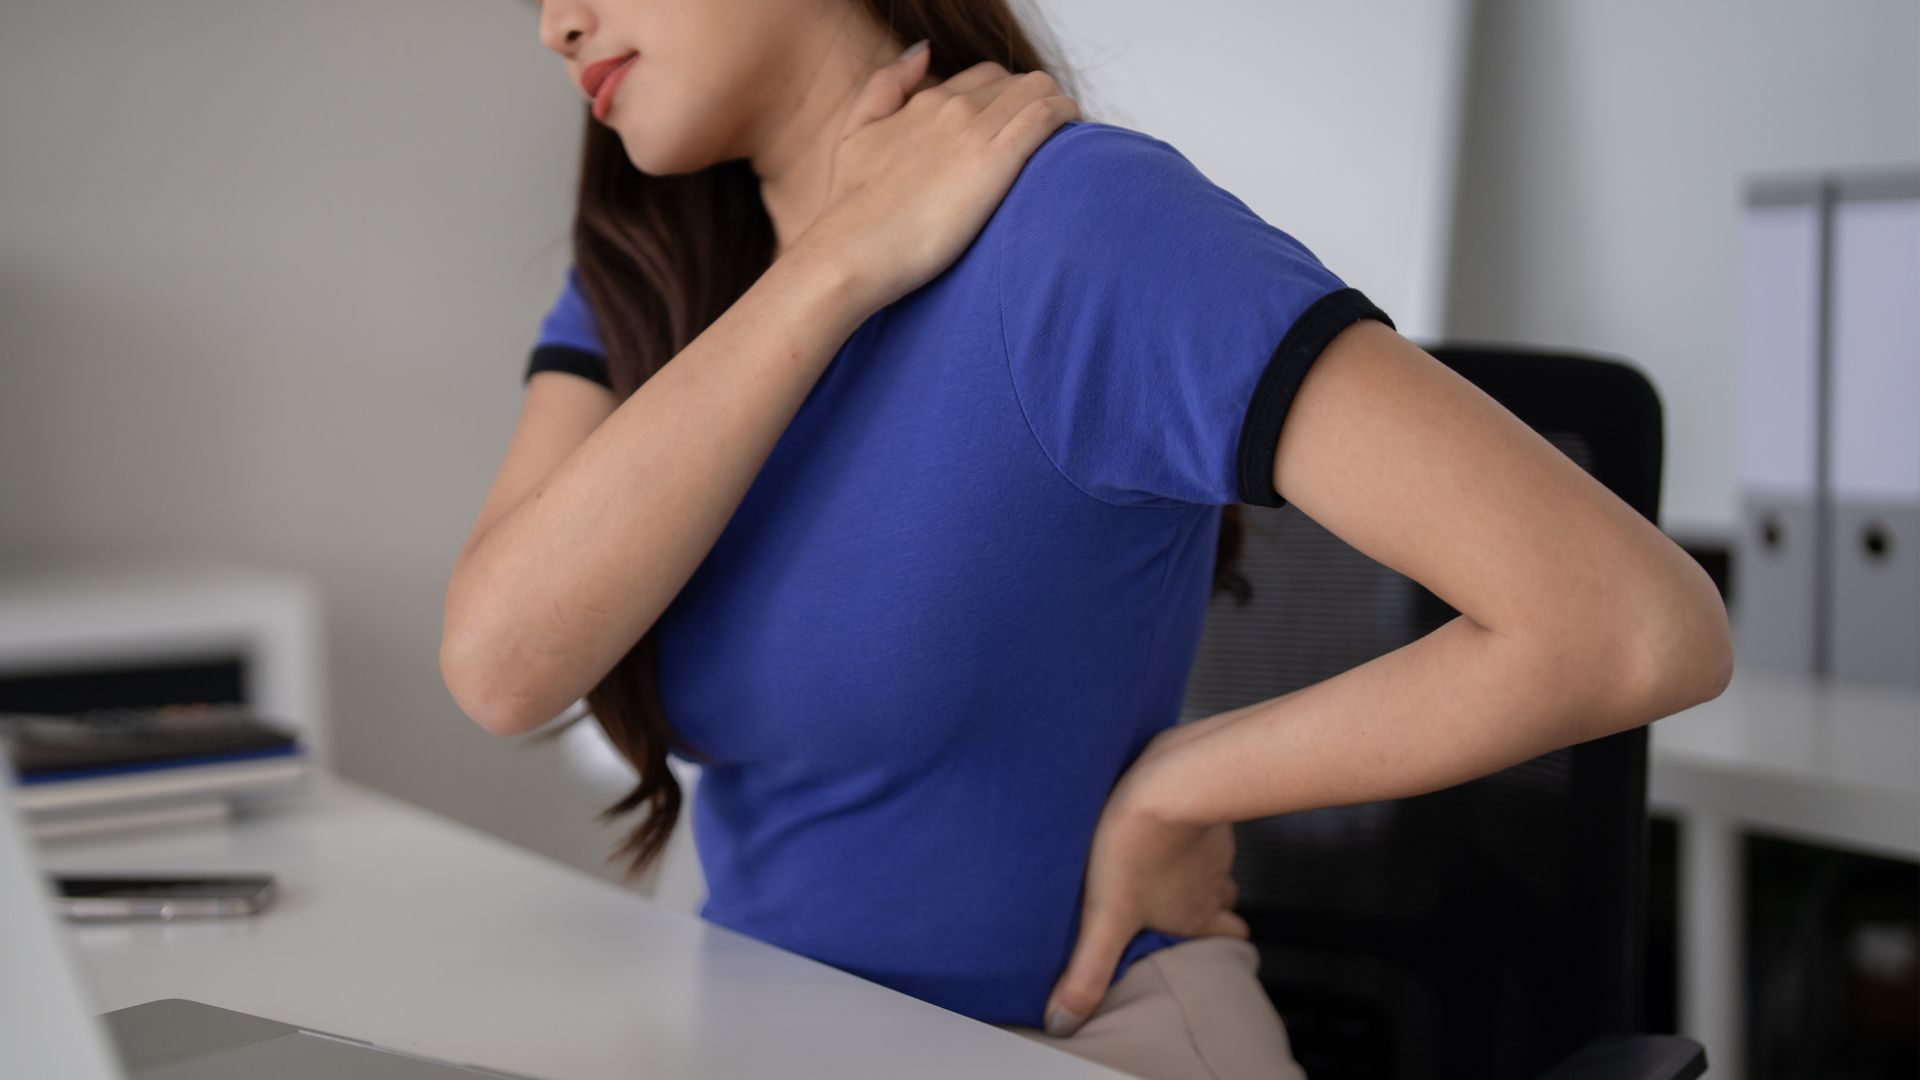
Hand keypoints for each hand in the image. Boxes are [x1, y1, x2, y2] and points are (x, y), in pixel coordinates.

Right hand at [796, 43, 1081, 310]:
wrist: (853, 249)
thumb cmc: (852, 206)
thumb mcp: (855, 132)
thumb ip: (886, 85)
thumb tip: (922, 50)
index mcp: (926, 102)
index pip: (986, 79)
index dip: (1008, 99)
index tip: (1017, 127)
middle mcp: (953, 107)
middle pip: (1017, 82)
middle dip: (1037, 103)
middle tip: (1047, 139)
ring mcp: (975, 131)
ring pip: (1038, 90)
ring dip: (1057, 108)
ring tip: (1066, 141)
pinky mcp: (996, 161)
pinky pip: (1046, 117)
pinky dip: (1065, 118)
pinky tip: (1073, 138)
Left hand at [1042, 724, 1248, 1036]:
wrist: (1167, 779)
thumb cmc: (1135, 845)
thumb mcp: (1104, 919)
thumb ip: (1088, 970)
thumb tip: (1065, 1019)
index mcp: (1194, 915)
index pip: (1227, 939)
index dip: (1220, 944)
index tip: (1207, 947)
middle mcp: (1211, 884)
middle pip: (1225, 904)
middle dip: (1211, 909)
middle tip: (1185, 908)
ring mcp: (1211, 845)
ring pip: (1214, 865)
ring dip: (1196, 869)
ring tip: (1165, 867)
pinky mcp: (1200, 806)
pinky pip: (1201, 824)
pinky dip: (1186, 829)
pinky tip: (1161, 824)